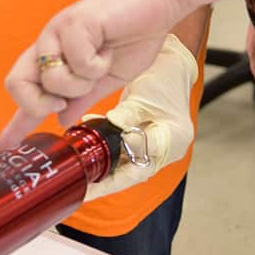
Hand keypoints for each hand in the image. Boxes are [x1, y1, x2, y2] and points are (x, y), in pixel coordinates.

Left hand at [0, 0, 188, 146]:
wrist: (159, 2)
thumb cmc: (136, 34)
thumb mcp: (109, 78)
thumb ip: (84, 97)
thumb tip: (62, 119)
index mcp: (57, 58)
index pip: (28, 92)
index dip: (15, 122)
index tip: (2, 145)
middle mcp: (51, 44)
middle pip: (18, 84)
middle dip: (39, 103)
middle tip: (67, 99)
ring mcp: (59, 31)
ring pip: (52, 78)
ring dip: (82, 81)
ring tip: (102, 61)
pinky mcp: (74, 21)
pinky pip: (77, 61)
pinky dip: (98, 63)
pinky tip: (109, 47)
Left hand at [84, 35, 197, 200]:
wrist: (171, 65)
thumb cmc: (164, 78)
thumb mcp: (145, 97)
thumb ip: (128, 115)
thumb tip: (109, 128)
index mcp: (174, 140)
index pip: (144, 164)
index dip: (117, 173)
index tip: (97, 172)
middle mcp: (166, 149)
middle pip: (134, 172)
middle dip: (106, 181)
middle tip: (83, 189)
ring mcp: (155, 145)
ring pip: (126, 164)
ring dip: (103, 168)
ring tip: (81, 175)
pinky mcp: (143, 138)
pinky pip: (122, 150)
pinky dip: (106, 149)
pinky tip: (88, 140)